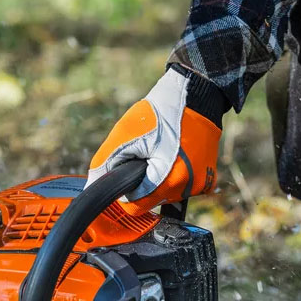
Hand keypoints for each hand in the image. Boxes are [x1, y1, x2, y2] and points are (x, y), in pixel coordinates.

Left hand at [87, 64, 225, 213]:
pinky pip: (183, 186)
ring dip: (159, 178)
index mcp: (169, 180)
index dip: (125, 190)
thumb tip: (92, 186)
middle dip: (143, 181)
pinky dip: (175, 175)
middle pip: (152, 201)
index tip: (127, 169)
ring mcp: (201, 184)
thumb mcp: (125, 134)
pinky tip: (175, 154)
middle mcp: (189, 187)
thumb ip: (105, 164)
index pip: (136, 206)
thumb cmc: (159, 112)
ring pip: (167, 194)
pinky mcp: (208, 178)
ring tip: (161, 150)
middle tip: (145, 154)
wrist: (192, 94)